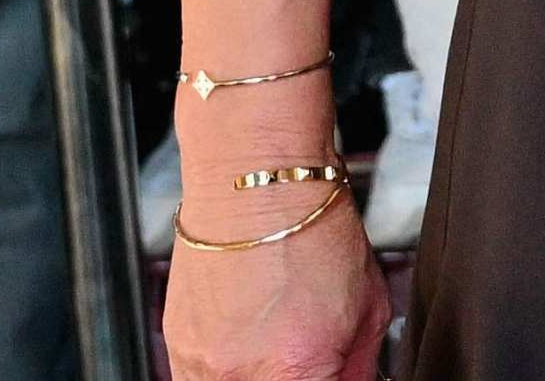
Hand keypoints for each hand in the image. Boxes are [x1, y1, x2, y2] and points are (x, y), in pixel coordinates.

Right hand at [160, 190, 383, 380]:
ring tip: (275, 344)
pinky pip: (200, 377)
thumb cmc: (313, 230)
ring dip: (259, 375)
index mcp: (295, 371)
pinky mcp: (176, 347)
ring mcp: (200, 364)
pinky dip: (228, 369)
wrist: (254, 184)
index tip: (332, 370)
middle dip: (294, 376)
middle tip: (309, 354)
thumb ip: (356, 366)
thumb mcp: (368, 305)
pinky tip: (249, 336)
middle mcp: (240, 375)